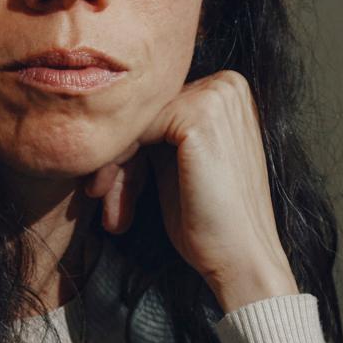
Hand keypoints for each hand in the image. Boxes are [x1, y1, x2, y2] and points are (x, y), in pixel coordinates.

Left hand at [78, 69, 299, 311]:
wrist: (242, 259)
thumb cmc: (212, 220)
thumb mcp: (180, 163)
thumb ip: (157, 132)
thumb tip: (106, 116)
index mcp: (227, 90)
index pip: (157, 108)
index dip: (129, 147)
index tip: (107, 189)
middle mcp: (226, 83)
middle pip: (145, 112)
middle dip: (118, 158)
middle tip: (100, 200)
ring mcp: (215, 96)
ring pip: (136, 121)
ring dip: (113, 167)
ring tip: (112, 213)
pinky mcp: (198, 116)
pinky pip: (136, 130)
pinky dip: (117, 166)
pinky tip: (114, 203)